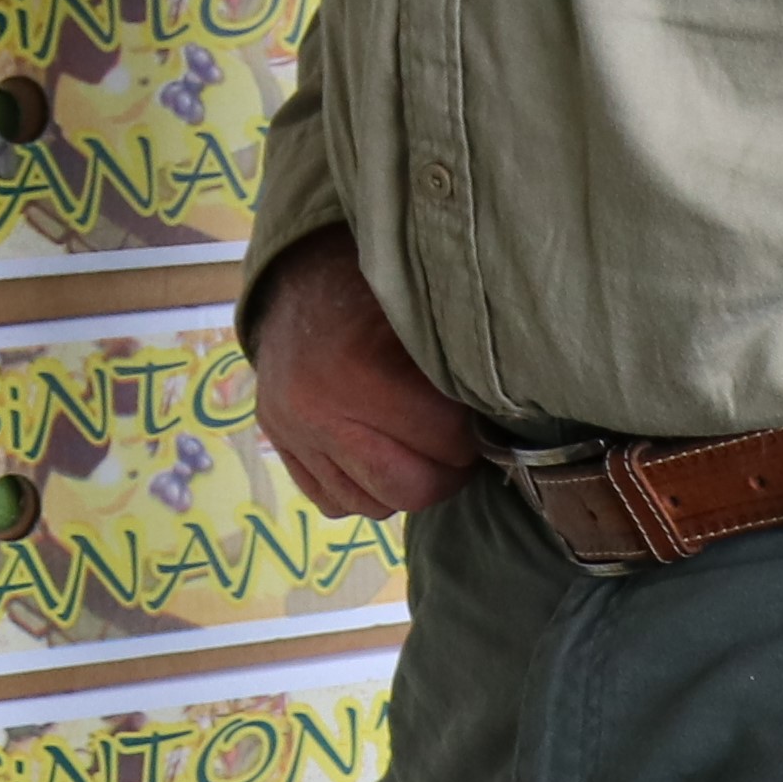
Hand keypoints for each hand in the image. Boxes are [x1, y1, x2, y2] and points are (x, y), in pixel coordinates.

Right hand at [248, 231, 485, 520]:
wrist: (297, 276)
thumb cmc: (372, 289)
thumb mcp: (420, 312)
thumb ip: (456, 366)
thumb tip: (503, 419)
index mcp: (358, 371)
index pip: (444, 441)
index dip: (472, 436)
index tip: (480, 422)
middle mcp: (317, 412)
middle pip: (405, 488)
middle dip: (445, 474)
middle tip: (460, 451)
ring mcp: (292, 434)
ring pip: (367, 504)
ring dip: (404, 488)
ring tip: (422, 455)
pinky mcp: (279, 445)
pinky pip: (330, 502)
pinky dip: (361, 491)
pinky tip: (377, 459)